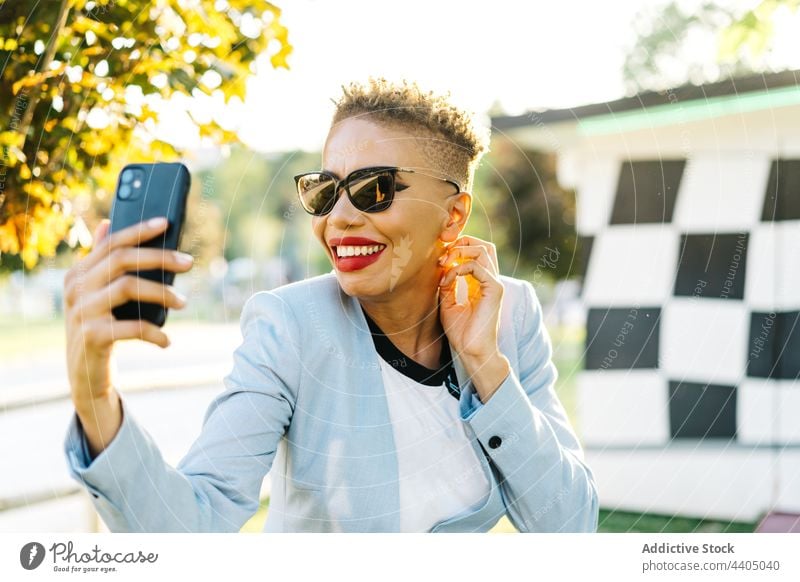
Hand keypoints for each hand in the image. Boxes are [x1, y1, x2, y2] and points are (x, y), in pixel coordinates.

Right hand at [64, 217, 192, 405]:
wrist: (84, 375)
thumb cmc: (98, 327)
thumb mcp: (95, 294)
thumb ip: (101, 261)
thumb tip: (107, 223)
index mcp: (78, 273)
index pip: (112, 243)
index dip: (139, 230)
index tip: (166, 224)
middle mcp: (75, 288)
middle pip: (122, 260)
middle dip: (160, 257)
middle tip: (189, 263)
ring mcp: (81, 312)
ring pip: (128, 287)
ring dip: (162, 293)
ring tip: (183, 302)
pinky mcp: (92, 336)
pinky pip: (132, 327)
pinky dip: (155, 333)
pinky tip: (166, 340)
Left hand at [437, 234, 502, 358]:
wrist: (471, 350)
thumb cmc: (461, 332)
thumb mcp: (448, 303)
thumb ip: (447, 285)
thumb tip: (443, 269)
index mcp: (481, 282)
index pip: (477, 252)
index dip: (459, 247)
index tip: (440, 256)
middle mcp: (490, 280)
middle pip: (483, 246)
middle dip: (462, 243)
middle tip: (443, 254)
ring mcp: (494, 283)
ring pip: (482, 250)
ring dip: (459, 252)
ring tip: (443, 263)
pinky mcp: (494, 289)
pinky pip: (476, 267)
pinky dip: (459, 268)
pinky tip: (447, 280)